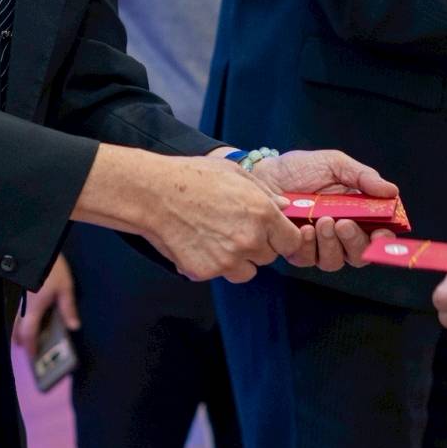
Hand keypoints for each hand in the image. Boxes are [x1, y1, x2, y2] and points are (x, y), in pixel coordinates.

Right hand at [13, 254, 79, 352]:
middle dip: (21, 340)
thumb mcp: (65, 288)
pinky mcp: (24, 292)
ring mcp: (23, 299)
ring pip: (17, 319)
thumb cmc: (52, 269)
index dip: (30, 345)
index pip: (29, 332)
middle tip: (26, 350)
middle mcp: (25, 306)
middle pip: (19, 328)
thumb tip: (74, 326)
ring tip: (24, 339)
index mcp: (35, 308)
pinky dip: (22, 321)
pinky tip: (30, 320)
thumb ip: (68, 308)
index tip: (32, 356)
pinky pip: (20, 311)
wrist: (39, 249)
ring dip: (20, 331)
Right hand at [142, 154, 306, 283]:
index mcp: (263, 214)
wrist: (154, 193)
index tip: (273, 235)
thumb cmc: (192, 176)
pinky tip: (197, 244)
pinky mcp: (205, 272)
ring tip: (216, 240)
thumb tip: (283, 206)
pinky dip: (211, 264)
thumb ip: (264, 191)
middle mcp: (250, 240)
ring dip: (238, 261)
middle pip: (268, 258)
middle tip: (234, 229)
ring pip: (246, 272)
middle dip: (257, 247)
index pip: (292, 242)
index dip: (283, 238)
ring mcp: (227, 259)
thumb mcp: (235, 172)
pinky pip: (218, 275)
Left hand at [250, 148, 395, 270]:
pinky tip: (305, 228)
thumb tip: (392, 191)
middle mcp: (339, 235)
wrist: (266, 171)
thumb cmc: (302, 168)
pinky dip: (309, 245)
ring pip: (334, 261)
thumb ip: (363, 177)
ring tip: (323, 221)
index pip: (378, 237)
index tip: (381, 233)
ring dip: (331, 243)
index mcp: (357, 215)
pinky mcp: (295, 249)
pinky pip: (307, 258)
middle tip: (343, 223)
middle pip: (359, 256)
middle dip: (355, 242)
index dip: (383, 241)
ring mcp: (317, 245)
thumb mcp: (335, 164)